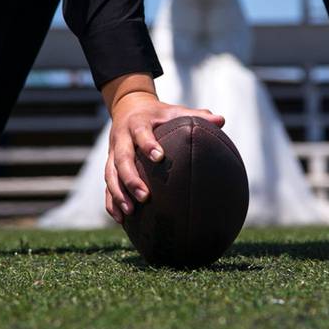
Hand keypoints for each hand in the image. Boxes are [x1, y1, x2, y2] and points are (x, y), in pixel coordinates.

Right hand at [101, 73, 224, 223]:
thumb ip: (195, 115)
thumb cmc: (158, 114)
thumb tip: (221, 120)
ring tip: (130, 212)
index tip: (159, 157)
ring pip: (110, 175)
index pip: (140, 133)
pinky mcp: (109, 166)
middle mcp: (121, 139)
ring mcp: (112, 154)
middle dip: (130, 179)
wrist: (128, 108)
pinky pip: (107, 186)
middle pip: (121, 159)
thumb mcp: (173, 111)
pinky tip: (122, 219)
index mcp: (137, 124)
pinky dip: (112, 202)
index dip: (147, 144)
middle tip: (145, 196)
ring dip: (119, 194)